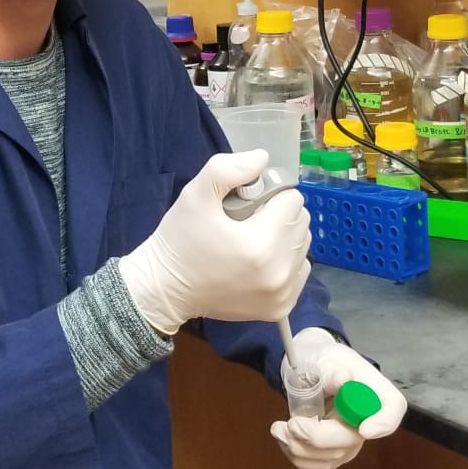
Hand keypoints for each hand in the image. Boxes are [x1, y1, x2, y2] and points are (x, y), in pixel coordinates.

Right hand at [118, 152, 310, 336]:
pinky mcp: (280, 308)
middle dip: (279, 214)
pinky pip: (299, 271)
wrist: (165, 289)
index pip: (292, 200)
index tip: (247, 201)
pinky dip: (285, 261)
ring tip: (251, 240)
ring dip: (283, 237)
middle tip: (247, 220)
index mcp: (260, 244)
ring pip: (302, 246)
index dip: (270, 194)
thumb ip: (227, 169)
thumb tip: (263, 159)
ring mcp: (281, 294)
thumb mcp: (194, 195)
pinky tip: (259, 261)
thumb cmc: (179, 241)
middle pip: (301, 222)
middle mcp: (278, 273)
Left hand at [271, 330, 406, 468]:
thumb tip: (343, 379)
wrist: (317, 373)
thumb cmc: (329, 364)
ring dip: (297, 447)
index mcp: (377, 393)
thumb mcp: (330, 360)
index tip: (365, 430)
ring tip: (278, 427)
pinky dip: (295, 455)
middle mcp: (369, 423)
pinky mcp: (333, 455)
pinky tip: (284, 437)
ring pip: (329, 459)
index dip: (383, 423)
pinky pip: (316, 465)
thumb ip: (333, 372)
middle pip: (351, 441)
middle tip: (291, 423)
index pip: (393, 409)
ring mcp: (351, 443)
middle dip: (316, 437)